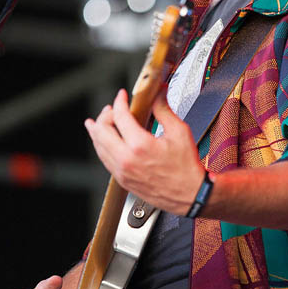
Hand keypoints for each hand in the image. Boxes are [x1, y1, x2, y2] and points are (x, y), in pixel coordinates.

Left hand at [84, 88, 204, 214]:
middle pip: (101, 131)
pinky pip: (105, 160)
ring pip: (98, 147)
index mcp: (140, 146)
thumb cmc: (186, 167)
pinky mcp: (122, 180)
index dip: (119, 101)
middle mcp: (127, 160)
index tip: (122, 96)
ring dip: (97, 131)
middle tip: (110, 109)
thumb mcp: (179, 132)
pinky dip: (102, 147)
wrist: (190, 194)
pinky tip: (105, 142)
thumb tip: (158, 94)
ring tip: (98, 123)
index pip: (120, 116)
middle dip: (104, 115)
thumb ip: (164, 109)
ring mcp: (122, 172)